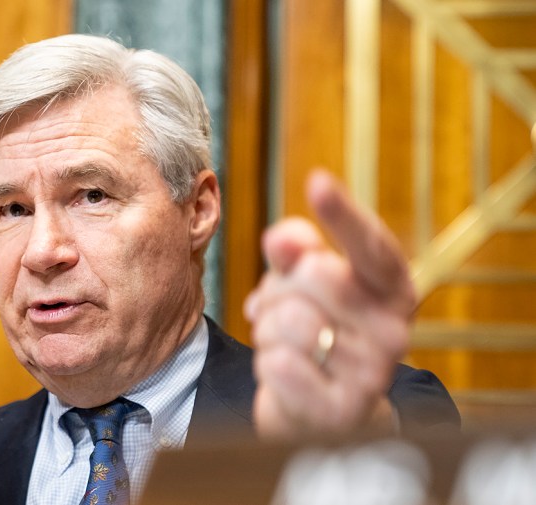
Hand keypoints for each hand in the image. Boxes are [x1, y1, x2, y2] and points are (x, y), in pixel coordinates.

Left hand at [245, 170, 413, 440]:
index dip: (342, 213)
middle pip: (313, 273)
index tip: (318, 181)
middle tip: (284, 309)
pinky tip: (285, 372)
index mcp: (393, 288)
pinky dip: (267, 363)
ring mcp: (373, 373)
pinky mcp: (342, 410)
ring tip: (286, 343)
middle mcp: (395, 330)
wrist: (318, 412)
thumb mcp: (302, 281)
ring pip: (288, 320)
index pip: (371, 244)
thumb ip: (294, 250)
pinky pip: (278, 364)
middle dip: (279, 288)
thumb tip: (283, 239)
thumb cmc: (313, 329)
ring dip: (269, 329)